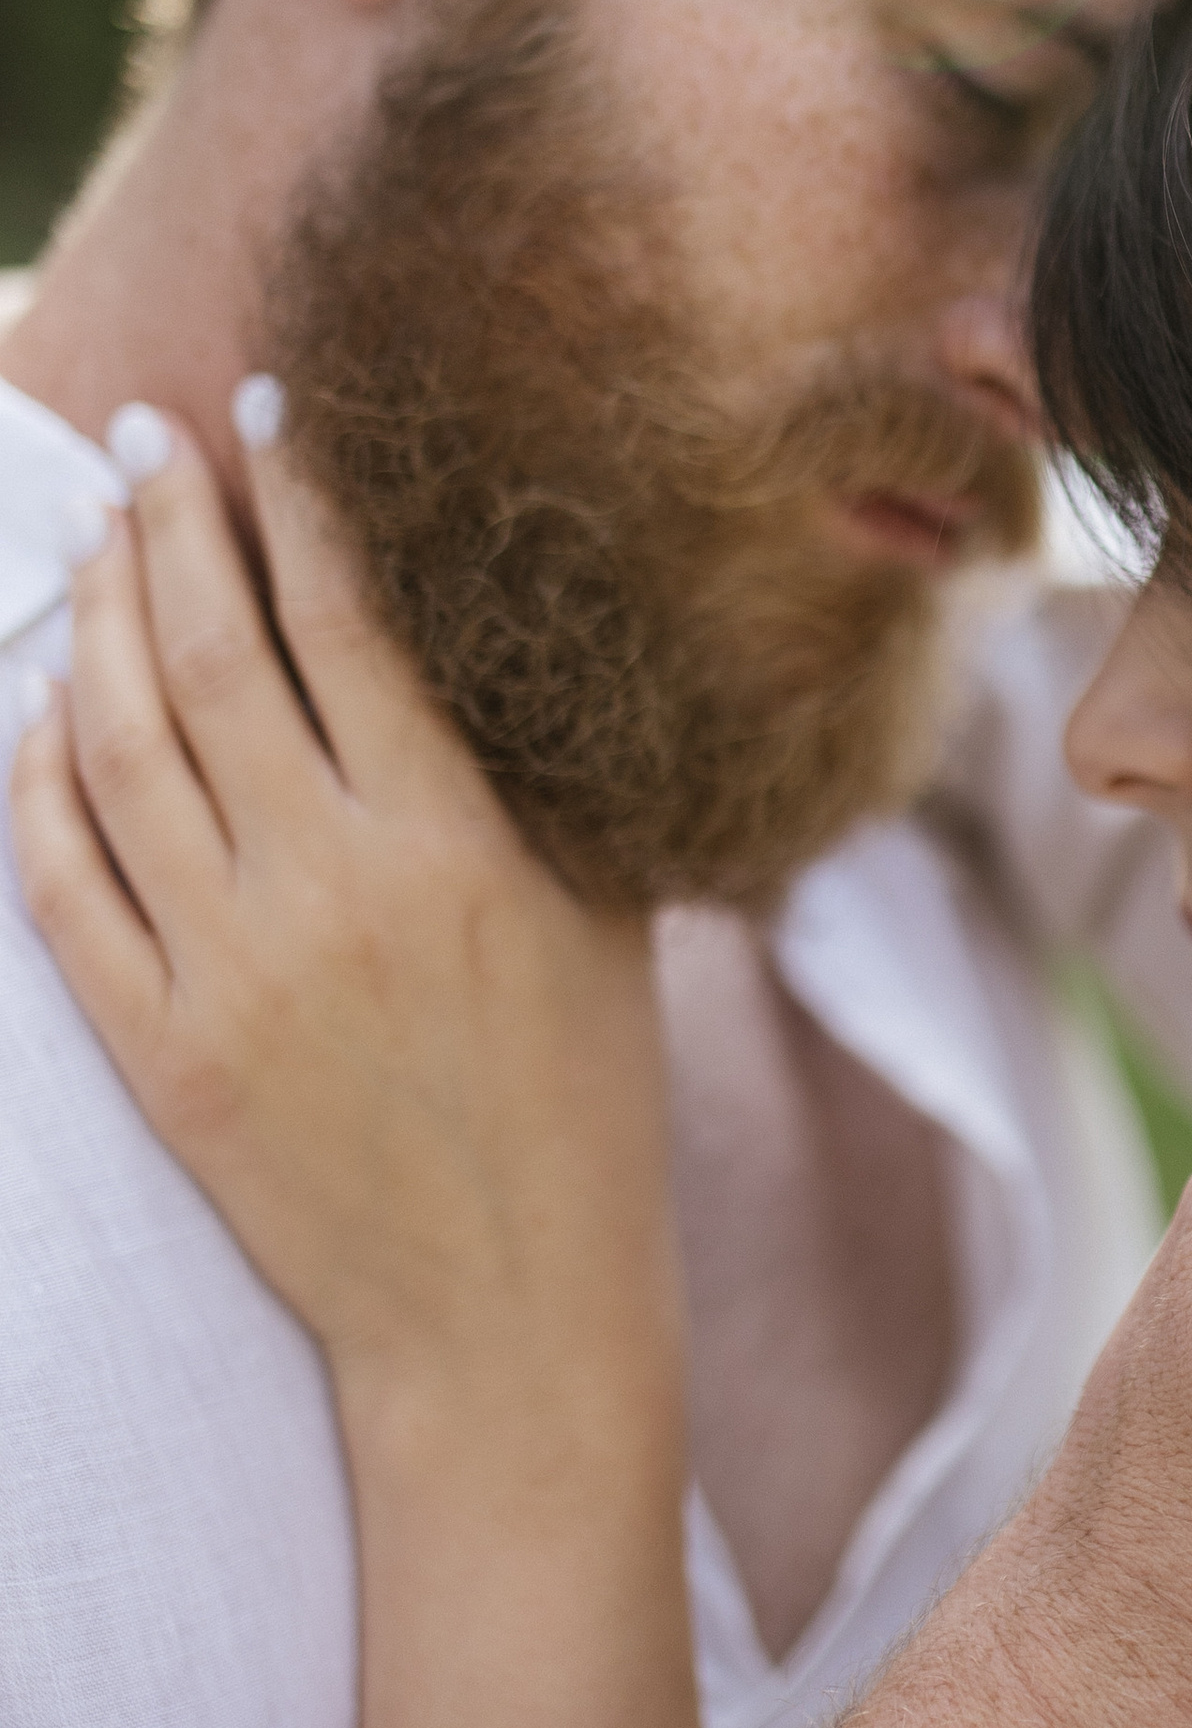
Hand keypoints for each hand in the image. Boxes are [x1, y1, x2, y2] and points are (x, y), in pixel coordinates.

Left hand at [11, 407, 674, 1426]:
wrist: (507, 1314)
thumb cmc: (584, 1105)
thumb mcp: (599, 913)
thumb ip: (528, 774)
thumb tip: (452, 626)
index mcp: (457, 844)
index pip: (348, 621)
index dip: (299, 500)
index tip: (269, 413)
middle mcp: (332, 890)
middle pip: (211, 656)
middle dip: (169, 525)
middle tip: (145, 440)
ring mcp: (231, 972)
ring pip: (119, 748)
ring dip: (94, 624)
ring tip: (98, 544)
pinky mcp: (162, 1050)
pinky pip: (64, 882)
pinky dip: (41, 778)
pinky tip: (44, 710)